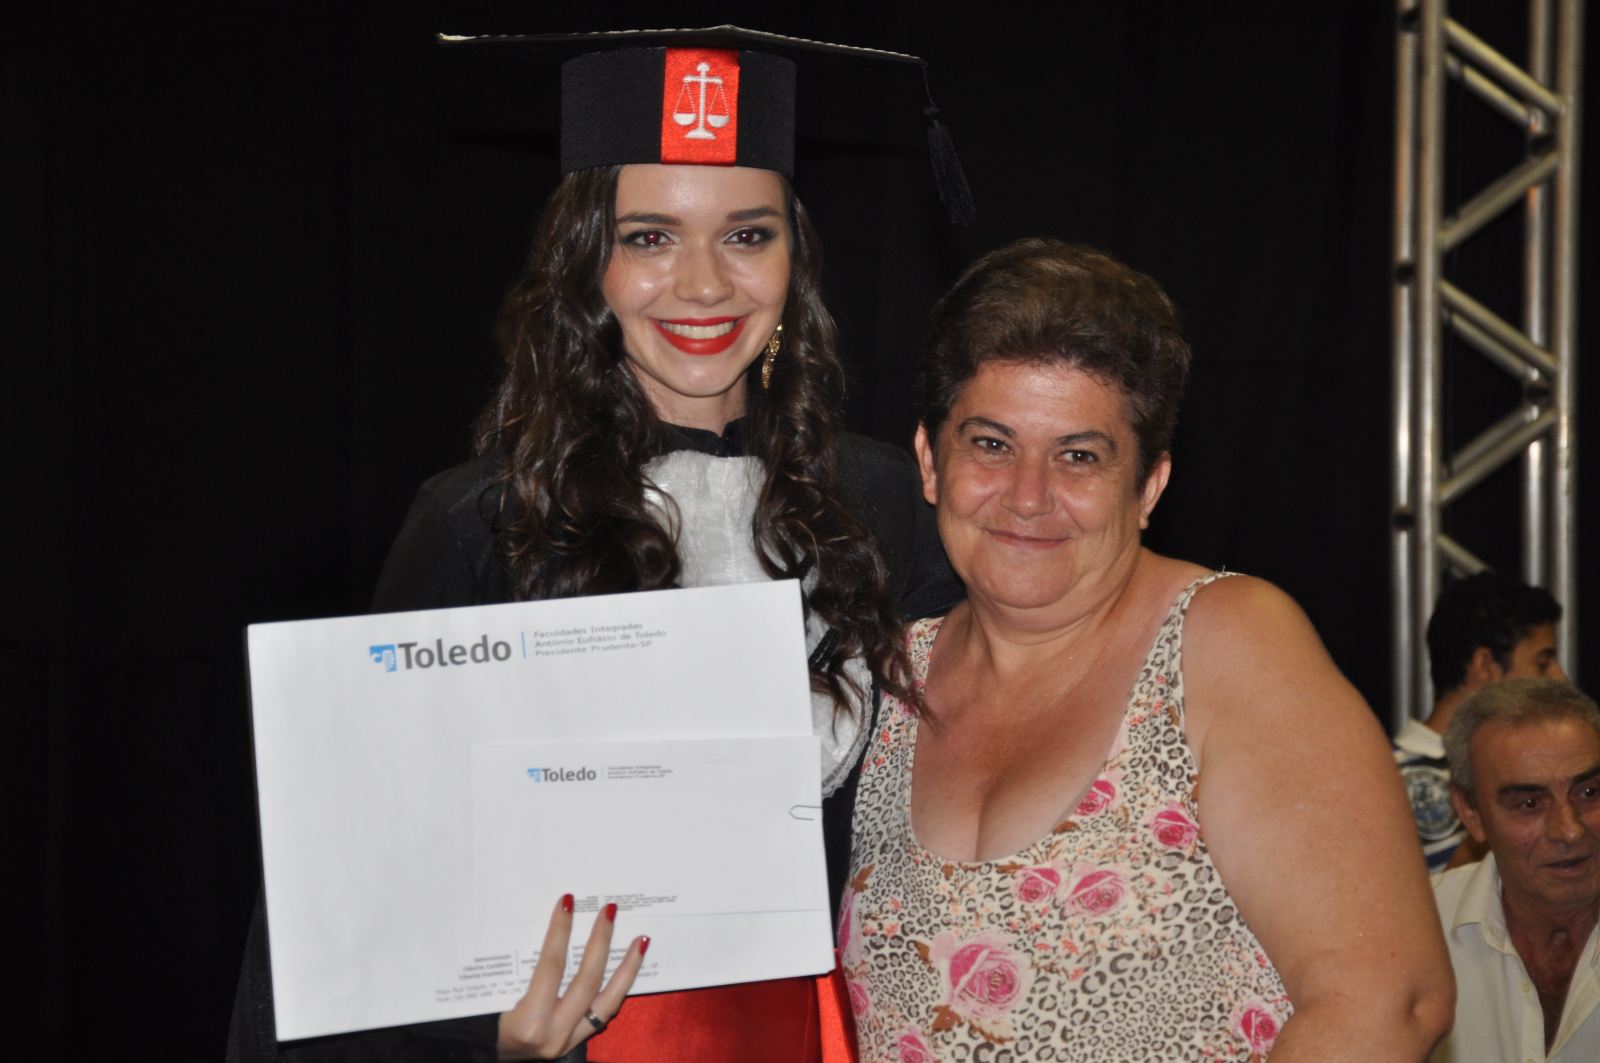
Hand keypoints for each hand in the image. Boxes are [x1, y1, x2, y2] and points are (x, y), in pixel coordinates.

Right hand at [497, 893, 648, 1060]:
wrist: (491, 1061)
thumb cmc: (482, 1028)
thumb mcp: (489, 1002)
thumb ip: (512, 971)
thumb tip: (540, 928)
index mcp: (529, 1023)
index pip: (550, 968)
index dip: (559, 933)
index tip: (567, 903)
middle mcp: (554, 1033)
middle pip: (586, 980)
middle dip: (600, 942)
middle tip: (609, 909)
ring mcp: (569, 1040)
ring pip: (608, 1001)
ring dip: (626, 967)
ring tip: (640, 940)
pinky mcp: (577, 1042)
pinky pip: (605, 1012)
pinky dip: (620, 987)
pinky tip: (630, 966)